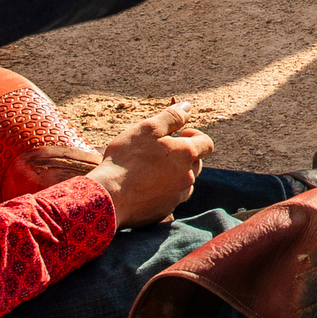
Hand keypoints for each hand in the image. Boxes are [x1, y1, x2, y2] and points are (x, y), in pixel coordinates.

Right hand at [91, 106, 203, 223]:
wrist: (109, 197)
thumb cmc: (127, 159)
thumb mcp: (147, 129)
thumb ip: (172, 117)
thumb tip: (187, 106)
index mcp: (187, 155)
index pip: (207, 144)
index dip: (195, 136)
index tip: (178, 135)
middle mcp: (188, 177)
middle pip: (196, 163)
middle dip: (183, 155)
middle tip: (159, 151)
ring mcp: (177, 196)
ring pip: (184, 181)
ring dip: (174, 173)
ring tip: (149, 169)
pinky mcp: (165, 210)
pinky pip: (170, 196)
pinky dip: (162, 189)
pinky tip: (143, 186)